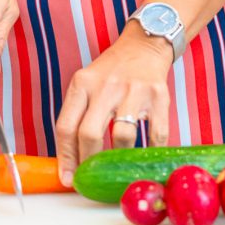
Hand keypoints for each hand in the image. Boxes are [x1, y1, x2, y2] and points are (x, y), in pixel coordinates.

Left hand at [55, 23, 172, 185]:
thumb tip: (72, 162)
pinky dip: (150, 153)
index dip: (66, 158)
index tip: (69, 178)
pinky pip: (155, 135)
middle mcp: (106, 86)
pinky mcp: (159, 96)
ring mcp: (134, 90)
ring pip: (122, 137)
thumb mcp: (86, 84)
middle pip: (89, 134)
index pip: (66, 127)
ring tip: (118, 168)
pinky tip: (145, 158)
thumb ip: (78, 116)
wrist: (144, 46)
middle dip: (89, 163)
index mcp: (82, 84)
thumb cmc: (111, 72)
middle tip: (92, 177)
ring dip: (119, 160)